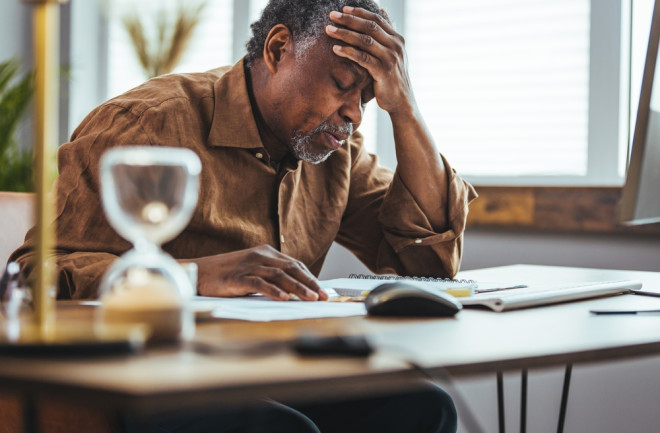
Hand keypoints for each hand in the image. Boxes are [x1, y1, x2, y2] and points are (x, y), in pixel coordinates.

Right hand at [188, 245, 327, 300]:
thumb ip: (271, 277)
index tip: (323, 290)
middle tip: (324, 296)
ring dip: (298, 288)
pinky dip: (273, 290)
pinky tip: (284, 298)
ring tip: (311, 298)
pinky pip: (259, 283)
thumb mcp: (252, 271)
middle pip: (292, 269)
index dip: (311, 278)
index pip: (295, 265)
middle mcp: (260, 256)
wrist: (198, 272)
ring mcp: (249, 265)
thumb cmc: (226, 275)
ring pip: (280, 276)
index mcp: (266, 253)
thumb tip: (294, 291)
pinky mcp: (238, 276)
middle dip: (310, 283)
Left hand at [326, 6, 414, 114]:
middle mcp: (396, 46)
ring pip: (365, 41)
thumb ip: (387, 34)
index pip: (377, 19)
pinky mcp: (383, 72)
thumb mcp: (393, 53)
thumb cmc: (393, 78)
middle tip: (331, 15)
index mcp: (397, 39)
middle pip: (369, 27)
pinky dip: (348, 52)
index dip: (359, 12)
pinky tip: (335, 49)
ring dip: (345, 34)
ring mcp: (390, 58)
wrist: (402, 101)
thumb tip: (382, 10)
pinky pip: (363, 58)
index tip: (344, 9)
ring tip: (329, 30)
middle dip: (349, 20)